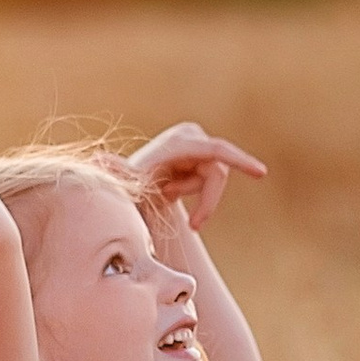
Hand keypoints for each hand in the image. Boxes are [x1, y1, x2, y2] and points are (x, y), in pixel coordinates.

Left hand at [122, 121, 267, 229]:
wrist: (133, 180)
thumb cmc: (131, 182)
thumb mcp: (130, 181)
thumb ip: (120, 173)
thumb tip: (99, 162)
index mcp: (181, 142)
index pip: (217, 152)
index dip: (240, 162)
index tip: (260, 173)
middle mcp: (193, 136)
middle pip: (217, 175)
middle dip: (203, 199)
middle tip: (192, 224)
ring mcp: (200, 144)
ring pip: (215, 181)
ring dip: (195, 194)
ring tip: (168, 193)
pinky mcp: (204, 153)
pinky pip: (213, 181)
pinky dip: (198, 193)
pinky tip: (174, 189)